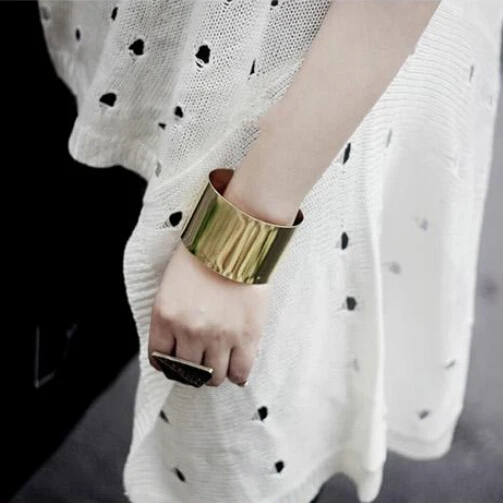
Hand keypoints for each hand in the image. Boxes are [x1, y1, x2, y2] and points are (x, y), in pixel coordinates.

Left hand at [148, 241, 270, 386]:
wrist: (237, 238)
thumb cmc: (205, 255)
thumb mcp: (173, 283)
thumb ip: (172, 315)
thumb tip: (178, 344)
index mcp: (164, 316)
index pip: (159, 359)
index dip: (170, 364)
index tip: (178, 362)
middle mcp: (188, 330)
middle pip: (188, 371)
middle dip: (194, 369)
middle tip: (203, 360)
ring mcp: (218, 336)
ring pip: (213, 377)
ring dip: (216, 373)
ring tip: (222, 362)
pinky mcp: (246, 335)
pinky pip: (239, 372)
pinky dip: (237, 375)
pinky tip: (237, 366)